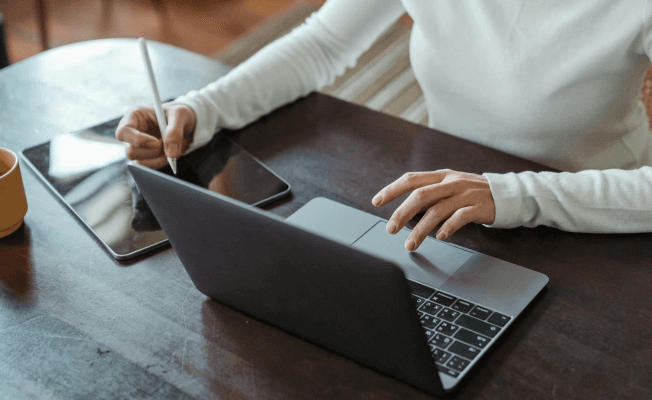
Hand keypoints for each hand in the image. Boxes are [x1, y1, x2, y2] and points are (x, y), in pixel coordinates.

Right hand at [115, 105, 195, 168]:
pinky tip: (171, 153)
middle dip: (154, 152)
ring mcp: (136, 147)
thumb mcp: (180, 115)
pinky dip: (163, 163)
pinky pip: (150, 167)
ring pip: (141, 163)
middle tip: (169, 144)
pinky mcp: (145, 158)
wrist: (184, 124)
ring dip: (160, 158)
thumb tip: (170, 154)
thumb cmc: (178, 115)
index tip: (157, 142)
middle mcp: (131, 134)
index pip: (123, 132)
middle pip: (131, 152)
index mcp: (133, 117)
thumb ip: (175, 131)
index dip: (138, 140)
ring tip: (174, 147)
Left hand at [371, 169, 494, 250]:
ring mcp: (465, 194)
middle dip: (402, 213)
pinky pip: (459, 217)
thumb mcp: (450, 188)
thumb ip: (430, 196)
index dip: (392, 189)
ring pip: (437, 210)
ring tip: (411, 244)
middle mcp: (451, 182)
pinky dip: (447, 228)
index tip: (377, 201)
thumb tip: (405, 211)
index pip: (411, 179)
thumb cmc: (473, 194)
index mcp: (441, 176)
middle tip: (391, 229)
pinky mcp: (479, 207)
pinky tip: (440, 237)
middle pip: (420, 195)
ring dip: (421, 229)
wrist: (508, 195)